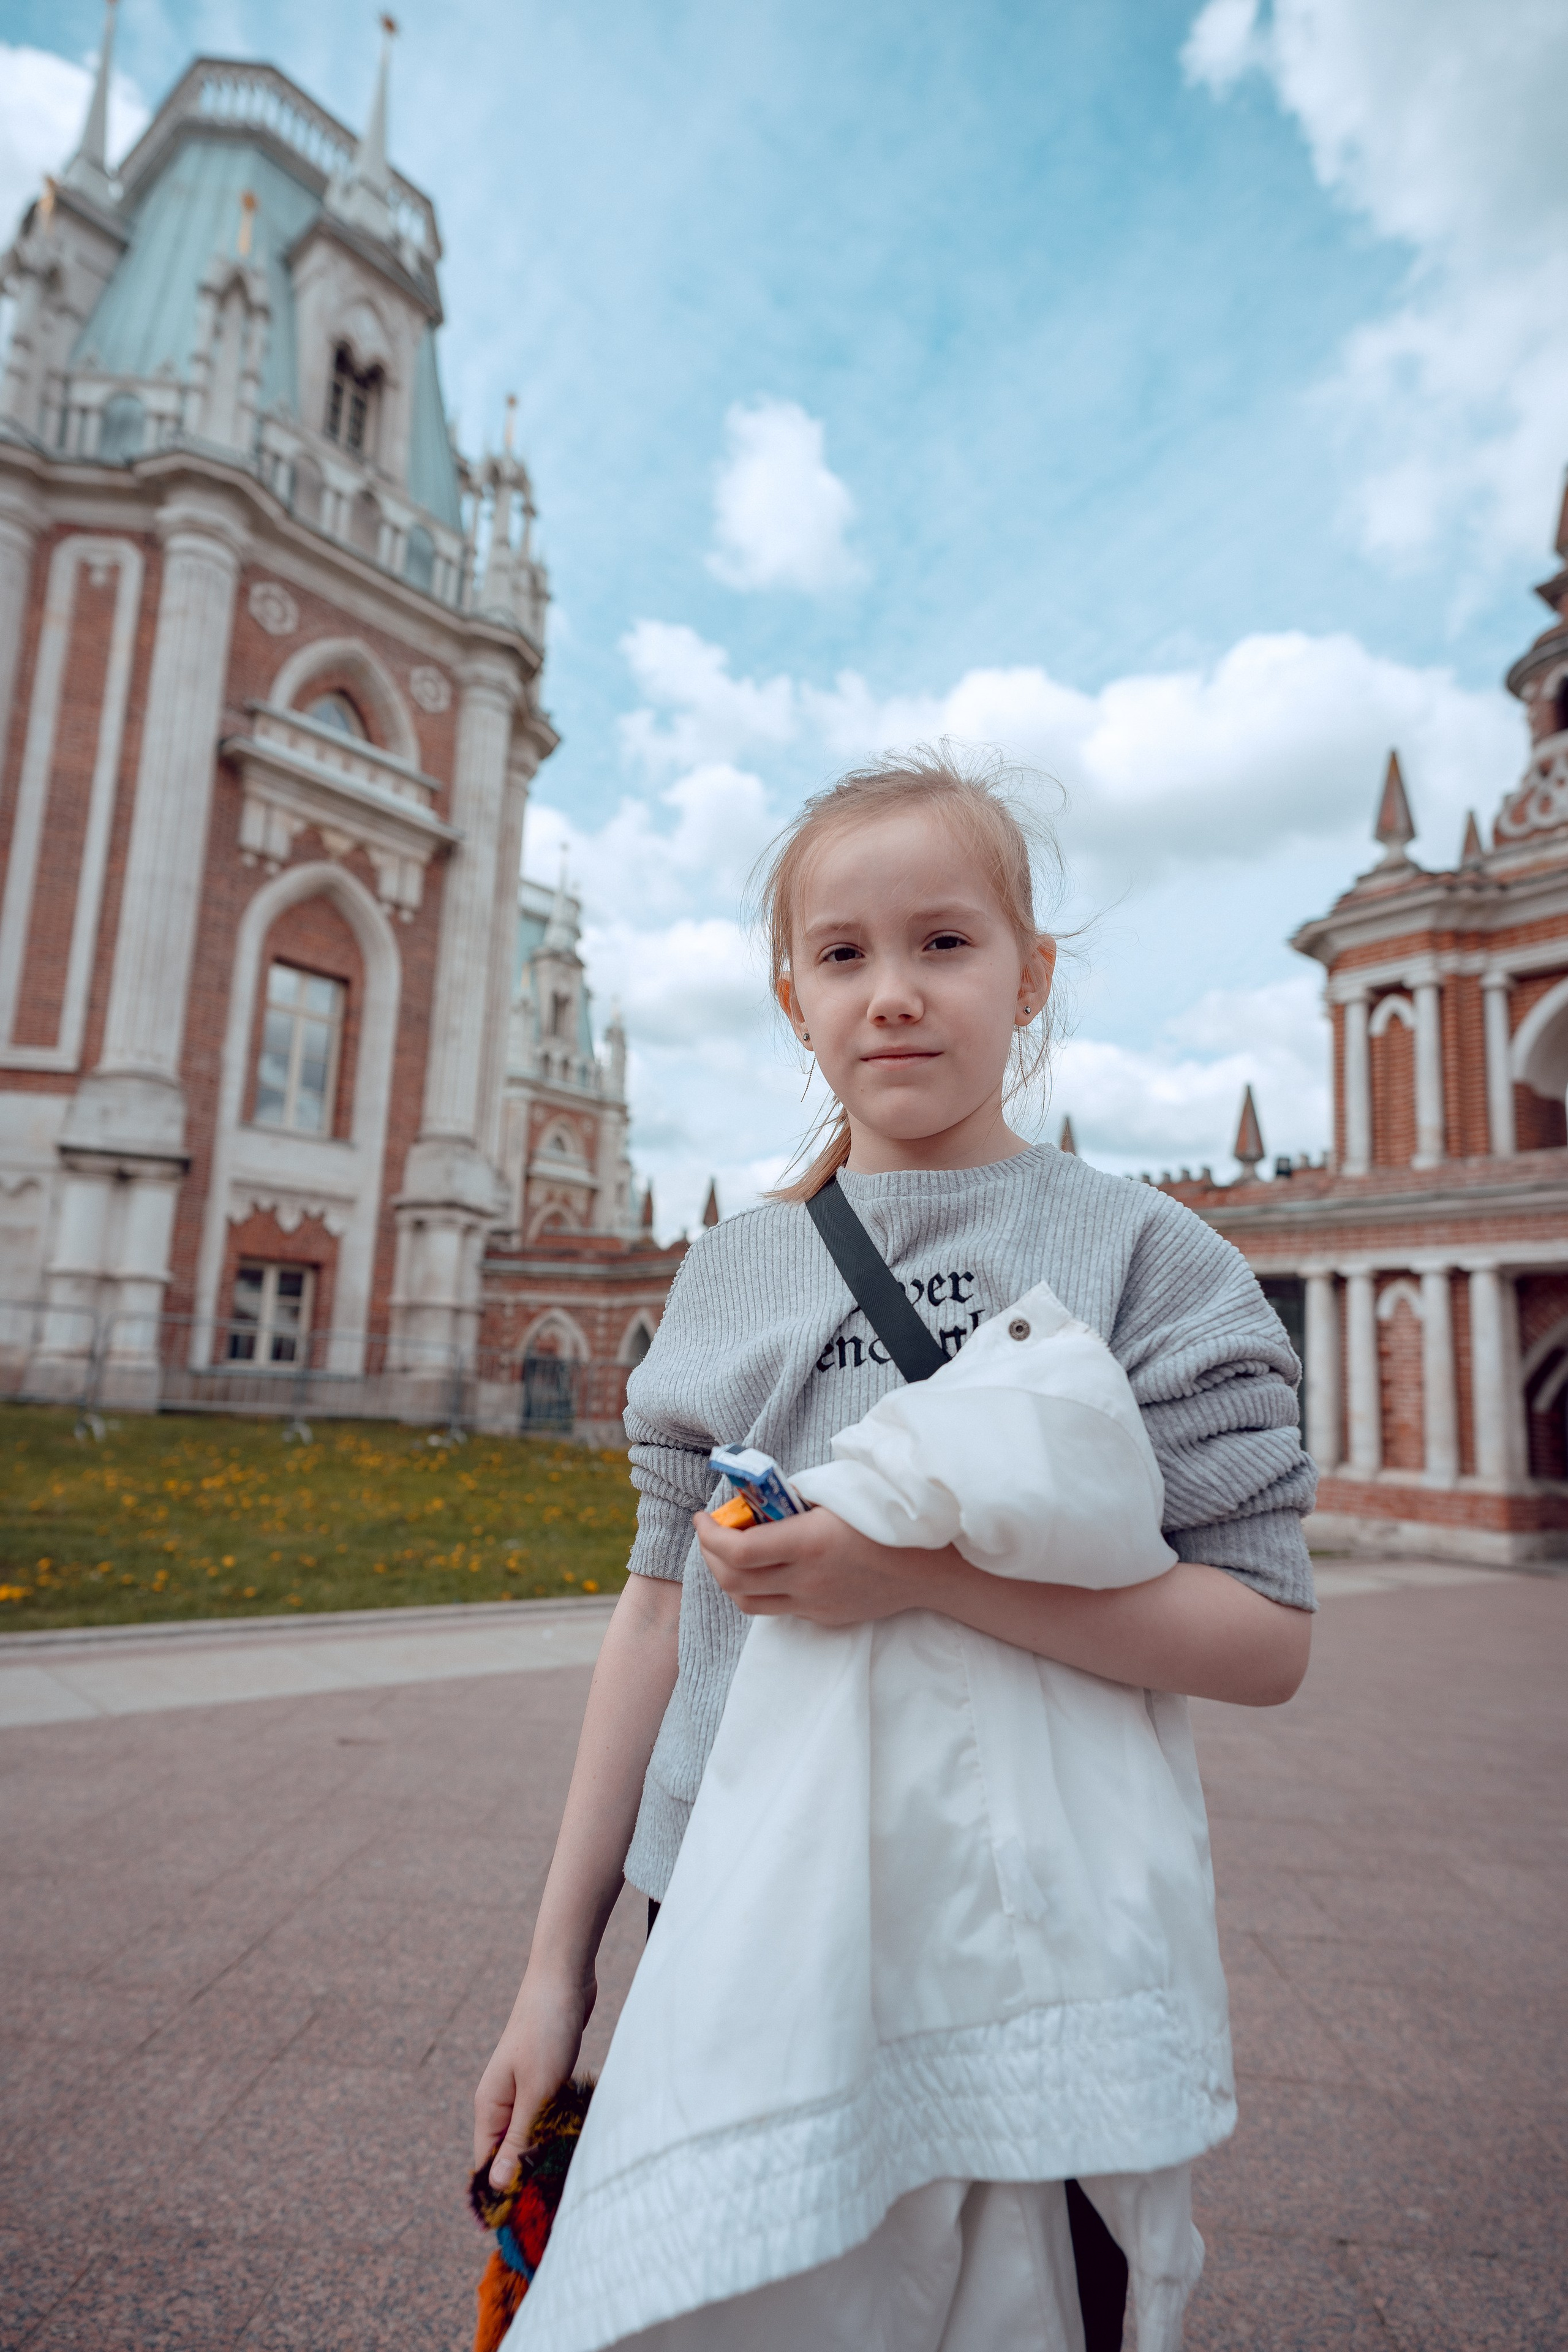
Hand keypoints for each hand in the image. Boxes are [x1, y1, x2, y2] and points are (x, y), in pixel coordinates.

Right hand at [474, 1965, 595, 2187]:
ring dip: (545, 2154)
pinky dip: (558, 2130)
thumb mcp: (536, 2090)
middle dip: (526, 2177)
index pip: (485, 2164)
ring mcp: (524, 2089)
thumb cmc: (547, 2030)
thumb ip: (519, 2139)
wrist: (565, 1978)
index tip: (525, 2221)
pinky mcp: (545, 2078)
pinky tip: (577, 2144)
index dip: (501, 2193)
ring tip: (567, 2181)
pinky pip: (547, 2116)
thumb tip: (496, 2186)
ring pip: (531, 2136)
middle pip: (507, 2154)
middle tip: (554, 2205)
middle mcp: (502, 2101)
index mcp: (490, 2106)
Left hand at [693, 1505, 955, 1625]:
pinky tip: (769, 1567)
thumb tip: (755, 1495)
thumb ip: (795, 1498)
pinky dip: (760, 1589)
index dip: (708, 1536)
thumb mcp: (840, 1494)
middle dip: (710, 1556)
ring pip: (748, 1603)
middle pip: (733, 1582)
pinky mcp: (824, 1617)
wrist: (929, 1566)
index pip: (737, 1552)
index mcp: (809, 1543)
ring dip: (729, 1578)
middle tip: (711, 1533)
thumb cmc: (886, 1517)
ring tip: (730, 1554)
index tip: (702, 1517)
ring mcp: (814, 1604)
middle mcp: (806, 1580)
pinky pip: (778, 1608)